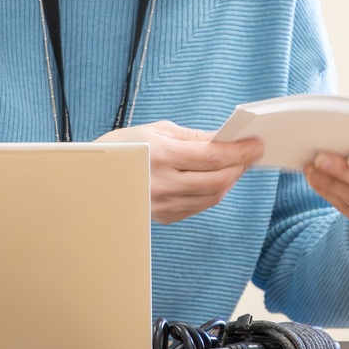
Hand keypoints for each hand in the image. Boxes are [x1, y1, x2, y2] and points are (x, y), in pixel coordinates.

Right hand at [97, 121, 263, 224]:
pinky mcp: (163, 218)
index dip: (239, 151)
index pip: (212, 156)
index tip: (255, 144)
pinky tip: (215, 179)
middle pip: (218, 181)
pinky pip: (198, 207)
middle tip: (250, 155)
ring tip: (235, 165)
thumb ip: (193, 137)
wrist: (92, 176)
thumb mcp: (157, 131)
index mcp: (161, 156)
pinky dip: (212, 193)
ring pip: (212, 198)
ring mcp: (163, 205)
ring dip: (229, 181)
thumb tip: (223, 139)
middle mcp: (163, 184)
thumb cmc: (124, 146)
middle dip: (239, 167)